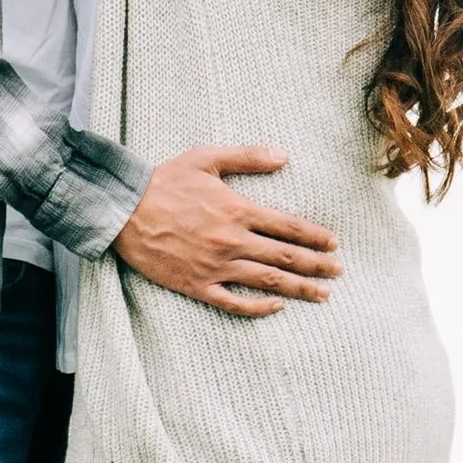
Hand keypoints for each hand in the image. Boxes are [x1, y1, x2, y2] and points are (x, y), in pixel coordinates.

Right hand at [114, 148, 340, 317]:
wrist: (123, 211)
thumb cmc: (165, 181)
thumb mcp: (207, 158)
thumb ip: (248, 156)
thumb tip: (284, 155)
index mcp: (237, 210)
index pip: (288, 226)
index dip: (315, 236)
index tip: (334, 244)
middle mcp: (232, 241)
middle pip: (286, 257)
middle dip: (317, 266)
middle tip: (338, 273)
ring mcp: (216, 266)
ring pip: (268, 282)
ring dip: (299, 289)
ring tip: (322, 296)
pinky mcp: (197, 285)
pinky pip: (234, 302)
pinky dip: (258, 307)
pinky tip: (277, 307)